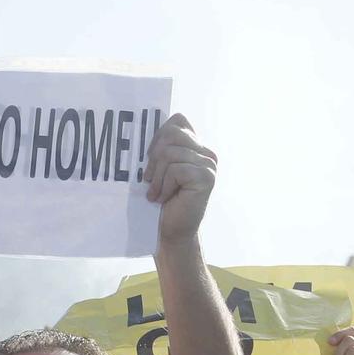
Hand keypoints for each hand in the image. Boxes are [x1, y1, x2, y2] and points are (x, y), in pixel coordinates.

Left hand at [146, 114, 216, 243]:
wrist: (170, 232)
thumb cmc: (160, 201)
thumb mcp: (158, 168)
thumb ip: (161, 146)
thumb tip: (144, 125)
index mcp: (196, 147)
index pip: (177, 121)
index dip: (158, 137)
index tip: (150, 158)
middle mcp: (206, 153)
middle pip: (171, 134)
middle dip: (154, 157)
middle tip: (150, 179)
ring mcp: (209, 165)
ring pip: (169, 153)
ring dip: (157, 177)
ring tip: (157, 193)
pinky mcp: (206, 177)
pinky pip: (175, 169)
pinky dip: (163, 185)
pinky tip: (164, 198)